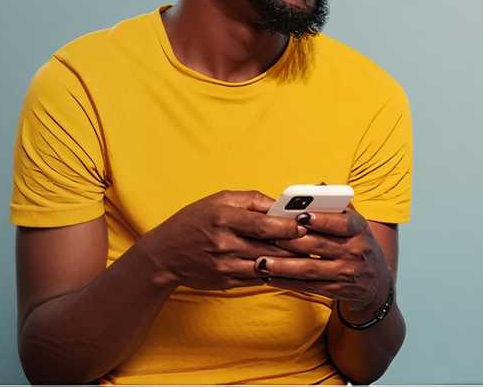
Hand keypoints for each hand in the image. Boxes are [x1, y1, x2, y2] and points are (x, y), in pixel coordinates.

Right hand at [136, 190, 305, 289]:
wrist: (164, 255)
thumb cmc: (194, 221)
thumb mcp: (219, 201)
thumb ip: (251, 200)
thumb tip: (281, 205)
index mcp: (224, 219)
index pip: (264, 225)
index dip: (288, 227)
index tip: (306, 225)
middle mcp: (224, 244)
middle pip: (270, 248)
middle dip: (297, 246)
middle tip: (318, 242)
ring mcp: (225, 267)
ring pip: (268, 266)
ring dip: (290, 262)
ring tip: (310, 256)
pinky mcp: (226, 282)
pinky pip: (258, 279)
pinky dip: (274, 273)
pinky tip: (289, 269)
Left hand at [255, 205, 393, 320]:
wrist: (376, 283)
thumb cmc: (359, 246)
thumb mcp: (357, 225)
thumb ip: (338, 206)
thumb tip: (318, 185)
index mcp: (360, 229)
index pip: (343, 222)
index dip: (322, 219)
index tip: (300, 216)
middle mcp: (356, 251)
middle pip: (320, 245)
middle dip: (291, 241)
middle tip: (267, 237)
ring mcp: (347, 272)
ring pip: (311, 268)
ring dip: (284, 266)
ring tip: (262, 261)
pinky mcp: (338, 290)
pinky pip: (309, 286)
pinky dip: (288, 282)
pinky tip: (270, 277)